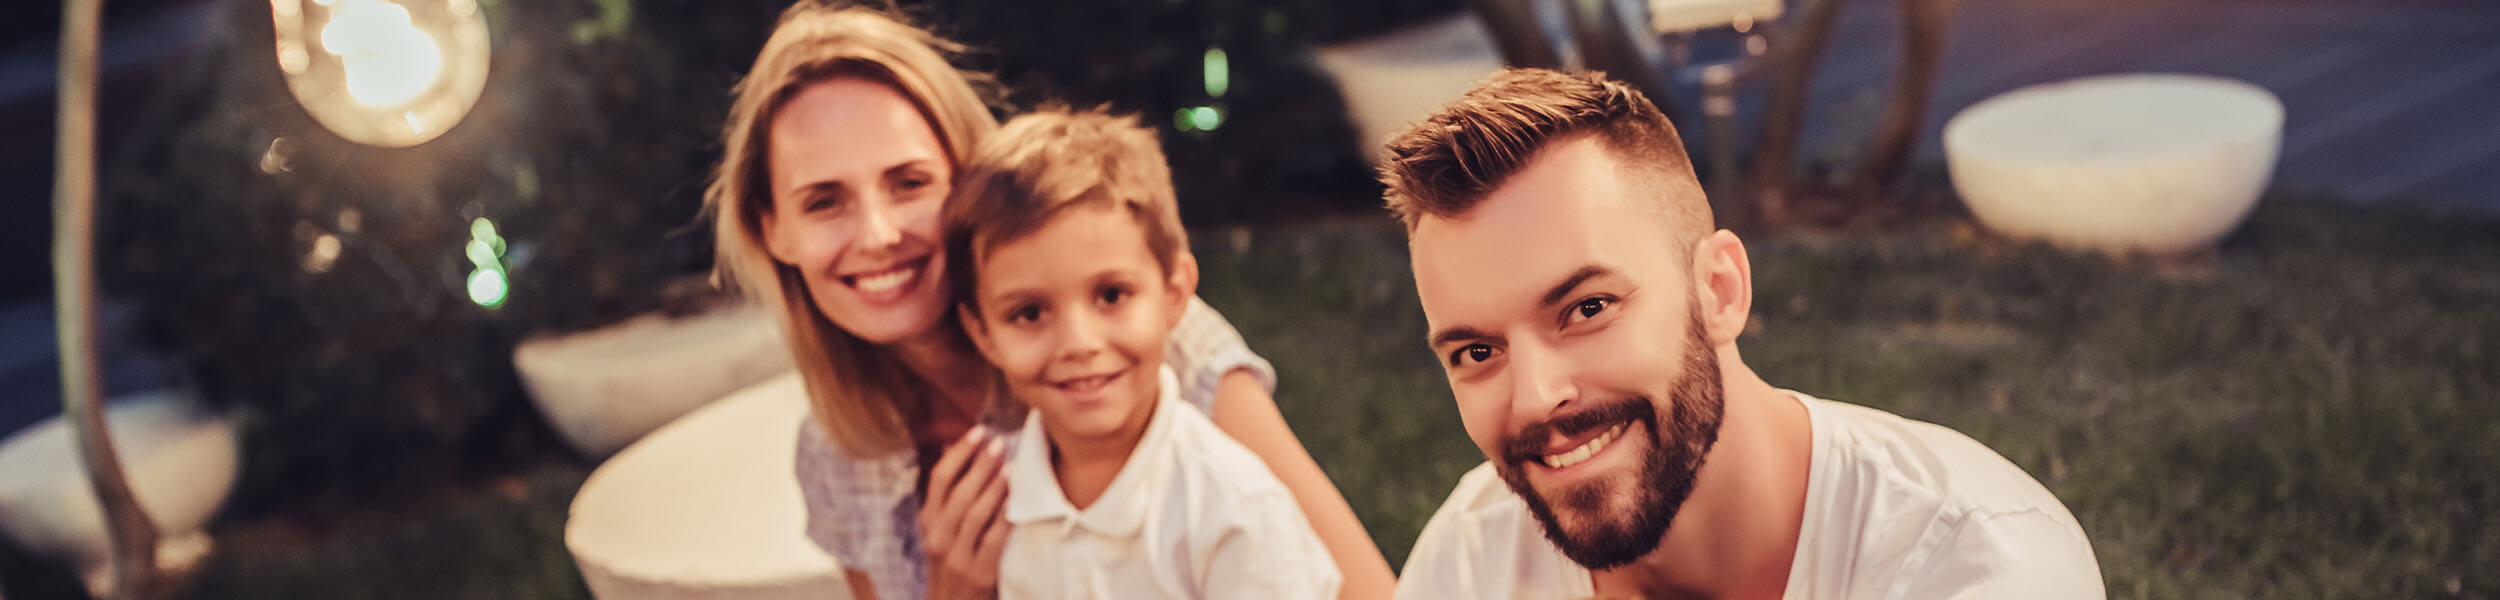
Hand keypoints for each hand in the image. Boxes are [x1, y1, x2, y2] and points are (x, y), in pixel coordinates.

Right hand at [921, 424, 1010, 599]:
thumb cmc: (953, 562)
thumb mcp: (942, 530)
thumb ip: (949, 495)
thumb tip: (955, 447)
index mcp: (929, 522)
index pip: (939, 479)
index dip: (959, 452)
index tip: (979, 431)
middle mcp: (938, 537)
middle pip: (958, 492)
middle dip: (980, 464)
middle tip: (999, 442)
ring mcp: (957, 556)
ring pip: (975, 513)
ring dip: (995, 487)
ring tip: (1011, 466)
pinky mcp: (979, 573)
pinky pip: (994, 539)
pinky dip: (1005, 517)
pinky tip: (1017, 501)